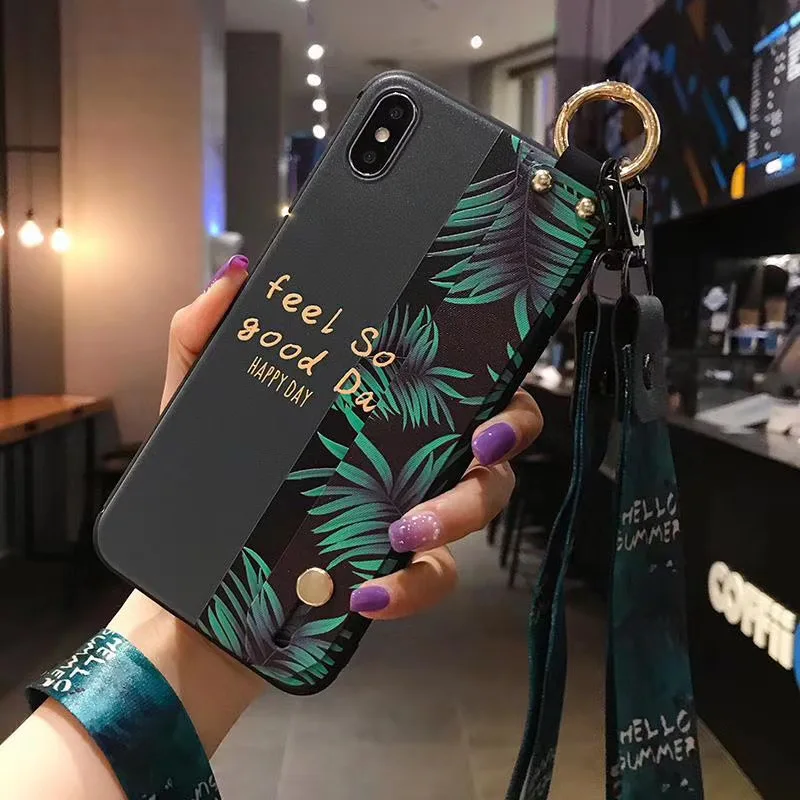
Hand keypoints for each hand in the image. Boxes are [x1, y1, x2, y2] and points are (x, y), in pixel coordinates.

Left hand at [160, 256, 542, 620]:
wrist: (192, 586)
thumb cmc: (204, 485)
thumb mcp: (197, 405)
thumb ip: (205, 336)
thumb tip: (237, 274)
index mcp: (378, 409)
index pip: (461, 379)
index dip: (496, 372)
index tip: (487, 379)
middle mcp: (409, 456)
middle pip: (496, 438)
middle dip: (508, 434)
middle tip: (478, 445)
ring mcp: (410, 516)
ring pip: (482, 504)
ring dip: (462, 512)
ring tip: (403, 530)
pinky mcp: (398, 575)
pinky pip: (436, 579)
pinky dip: (412, 588)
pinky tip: (369, 593)